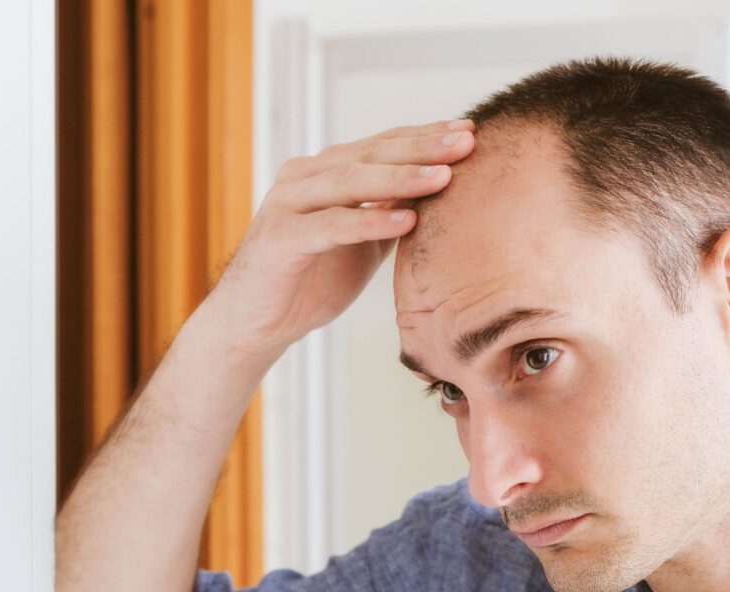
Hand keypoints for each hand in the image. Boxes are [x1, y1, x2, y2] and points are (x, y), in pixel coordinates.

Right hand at [203, 119, 475, 363]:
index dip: (426, 136)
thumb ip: (392, 213)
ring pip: (351, 181)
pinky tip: (406, 220)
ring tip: (444, 176)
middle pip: (372, 154)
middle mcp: (305, 177)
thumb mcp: (364, 241)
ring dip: (400, 177)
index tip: (472, 131)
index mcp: (326, 172)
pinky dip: (369, 221)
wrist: (257, 323)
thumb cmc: (312, 279)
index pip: (384, 145)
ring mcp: (289, 203)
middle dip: (422, 147)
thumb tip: (445, 195)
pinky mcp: (280, 238)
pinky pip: (331, 225)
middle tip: (467, 141)